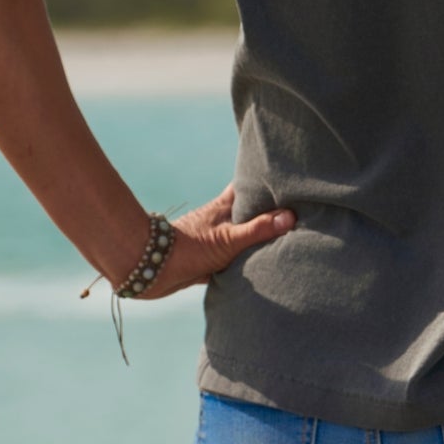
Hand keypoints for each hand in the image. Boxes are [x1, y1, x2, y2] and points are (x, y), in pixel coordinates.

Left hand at [133, 182, 296, 298]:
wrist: (152, 269)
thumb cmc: (189, 249)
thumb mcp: (229, 239)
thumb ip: (259, 229)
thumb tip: (290, 216)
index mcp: (225, 207)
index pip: (248, 185)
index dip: (263, 178)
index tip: (284, 174)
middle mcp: (220, 219)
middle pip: (247, 209)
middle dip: (266, 208)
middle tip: (291, 206)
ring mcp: (213, 237)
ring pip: (241, 232)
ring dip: (256, 234)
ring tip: (282, 235)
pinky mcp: (208, 258)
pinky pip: (234, 255)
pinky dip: (246, 256)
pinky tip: (258, 262)